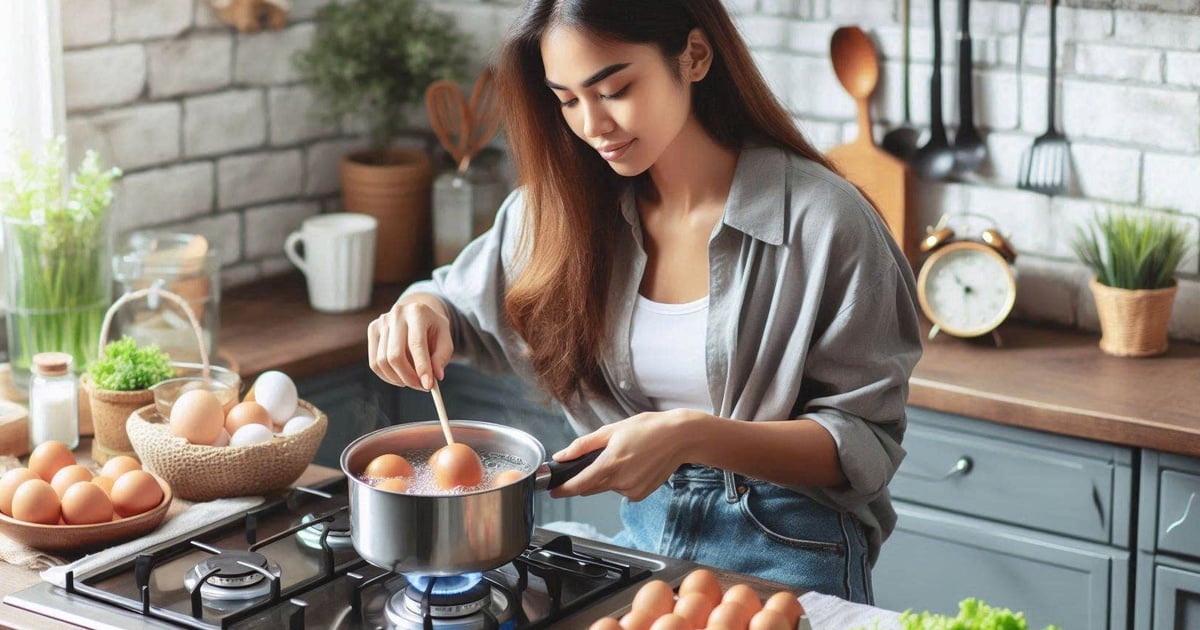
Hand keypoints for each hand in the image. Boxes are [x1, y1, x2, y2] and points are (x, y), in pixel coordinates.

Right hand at [367, 295, 452, 389]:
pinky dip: (387, 376)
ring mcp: (382, 321)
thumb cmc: (433, 329)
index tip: (428, 385)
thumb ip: (442, 357)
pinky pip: (374, 362)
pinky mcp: (373, 330)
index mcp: (418, 312)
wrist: (417, 314)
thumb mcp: (445, 339)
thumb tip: (435, 376)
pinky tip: (400, 376)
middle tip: (420, 387)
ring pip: (382, 362)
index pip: (416, 344)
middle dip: (408, 377)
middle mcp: (397, 314)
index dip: (422, 367)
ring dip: (398, 378)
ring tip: (413, 380)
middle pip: (395, 355)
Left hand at [549, 409, 704, 500]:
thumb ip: (583, 445)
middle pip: (590, 487)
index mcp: (610, 464)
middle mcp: (620, 481)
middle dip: (586, 477)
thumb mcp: (612, 430)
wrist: (680, 438)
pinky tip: (634, 466)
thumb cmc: (648, 429)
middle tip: (599, 458)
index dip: (562, 489)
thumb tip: (561, 456)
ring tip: (624, 456)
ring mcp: (631, 490)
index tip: (553, 491)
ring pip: (606, 488)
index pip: (578, 484)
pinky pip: (621, 490)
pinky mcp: (640, 495)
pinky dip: (621, 481)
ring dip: (606, 477)